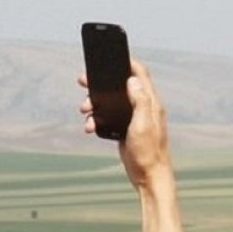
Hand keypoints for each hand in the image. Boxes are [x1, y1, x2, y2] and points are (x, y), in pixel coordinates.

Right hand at [78, 59, 168, 187]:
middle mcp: (142, 108)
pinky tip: (90, 127)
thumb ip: (140, 101)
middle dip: (101, 82)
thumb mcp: (144, 124)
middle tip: (82, 79)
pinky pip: (107, 119)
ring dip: (95, 104)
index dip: (127, 62)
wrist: (149, 176)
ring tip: (83, 109)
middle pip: (120, 86)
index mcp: (150, 103)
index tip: (112, 54)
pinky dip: (97, 120)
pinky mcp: (125, 130)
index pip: (140, 74)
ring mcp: (133, 119)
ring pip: (110, 103)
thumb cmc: (149, 152)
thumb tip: (131, 80)